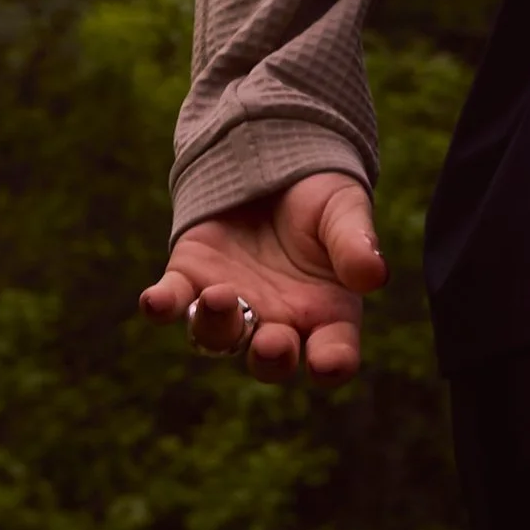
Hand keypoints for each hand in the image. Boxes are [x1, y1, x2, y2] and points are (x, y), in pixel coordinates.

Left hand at [139, 171, 386, 381]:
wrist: (274, 165)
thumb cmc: (322, 200)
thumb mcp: (346, 211)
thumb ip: (355, 243)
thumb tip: (374, 276)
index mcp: (325, 314)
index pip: (333, 354)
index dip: (331, 364)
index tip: (328, 363)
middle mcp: (276, 321)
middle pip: (270, 359)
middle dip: (271, 356)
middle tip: (273, 343)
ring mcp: (231, 304)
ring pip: (218, 336)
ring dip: (217, 326)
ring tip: (219, 297)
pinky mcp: (190, 277)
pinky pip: (173, 302)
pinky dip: (162, 305)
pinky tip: (154, 302)